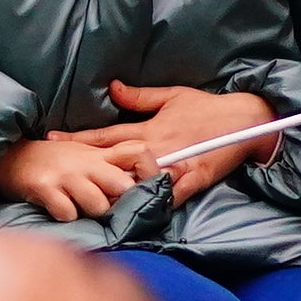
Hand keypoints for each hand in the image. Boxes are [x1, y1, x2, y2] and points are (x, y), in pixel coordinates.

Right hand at [0, 135, 150, 221]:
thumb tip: (138, 182)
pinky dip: (66, 216)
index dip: (151, 170)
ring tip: (80, 208)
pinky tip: (59, 210)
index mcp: (99, 154)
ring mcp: (65, 175)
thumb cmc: (52, 160)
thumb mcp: (84, 153)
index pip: (139, 152)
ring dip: (92, 213)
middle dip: (121, 202)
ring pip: (98, 204)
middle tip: (110, 207)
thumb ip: (111, 163)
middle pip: (124, 185)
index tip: (146, 187)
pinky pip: (67, 212)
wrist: (10, 158)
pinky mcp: (45, 188)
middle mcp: (86, 163)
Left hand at [63, 83, 275, 205]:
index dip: (78, 139)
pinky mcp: (194, 178)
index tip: (51, 140)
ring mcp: (175, 164)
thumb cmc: (208, 108)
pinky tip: (131, 212)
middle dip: (84, 167)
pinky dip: (151, 202)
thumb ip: (140, 97)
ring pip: (136, 180)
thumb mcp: (172, 96)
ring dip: (112, 189)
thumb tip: (112, 88)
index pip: (105, 135)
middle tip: (55, 173)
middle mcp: (157, 147)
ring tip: (82, 198)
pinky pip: (168, 194)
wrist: (248, 120)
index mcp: (148, 128)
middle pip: (113, 160)